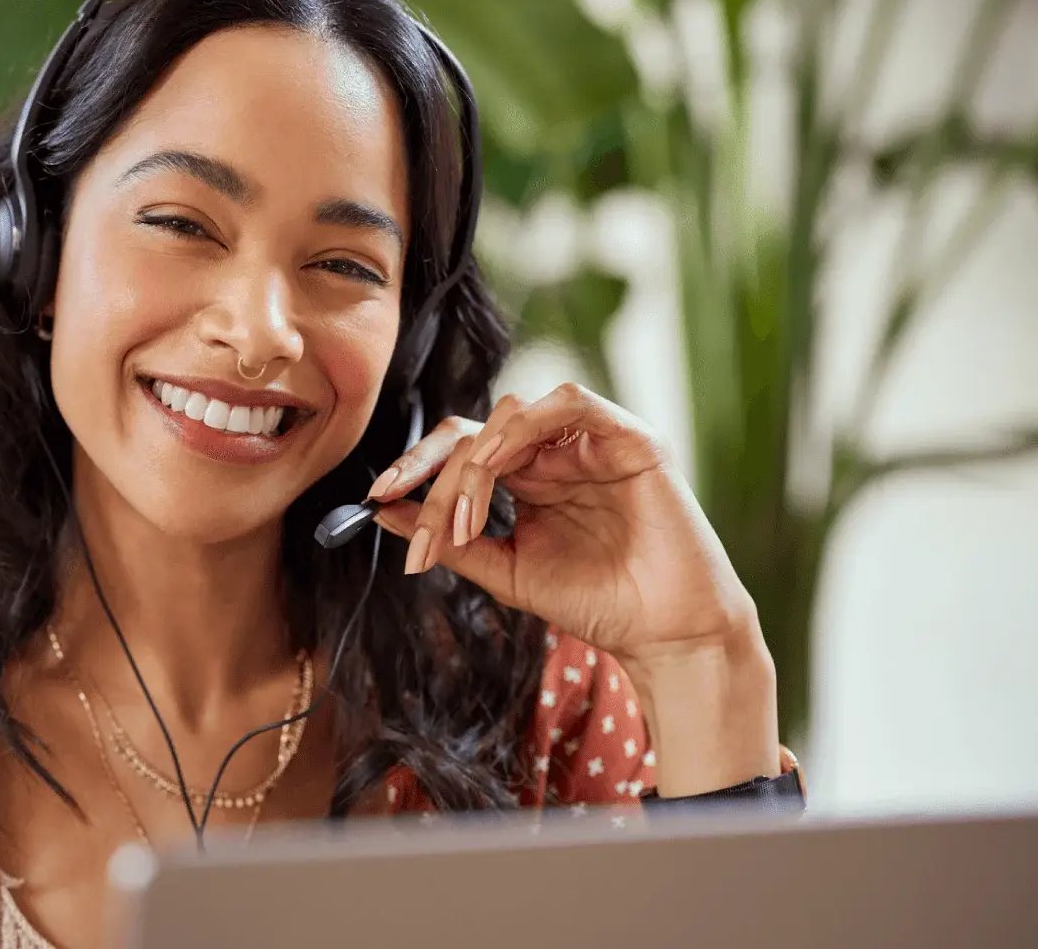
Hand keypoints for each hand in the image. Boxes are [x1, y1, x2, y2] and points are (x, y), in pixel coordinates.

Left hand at [366, 382, 758, 663]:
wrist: (663, 635)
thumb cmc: (595, 604)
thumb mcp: (505, 570)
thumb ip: (451, 540)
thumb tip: (383, 512)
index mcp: (526, 479)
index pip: (460, 451)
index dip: (415, 468)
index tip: (374, 498)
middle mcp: (554, 452)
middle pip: (475, 430)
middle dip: (432, 472)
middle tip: (404, 512)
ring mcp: (591, 440)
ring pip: (510, 414)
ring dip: (472, 464)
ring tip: (462, 524)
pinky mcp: (628, 435)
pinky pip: (567, 402)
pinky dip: (520, 431)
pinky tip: (497, 474)